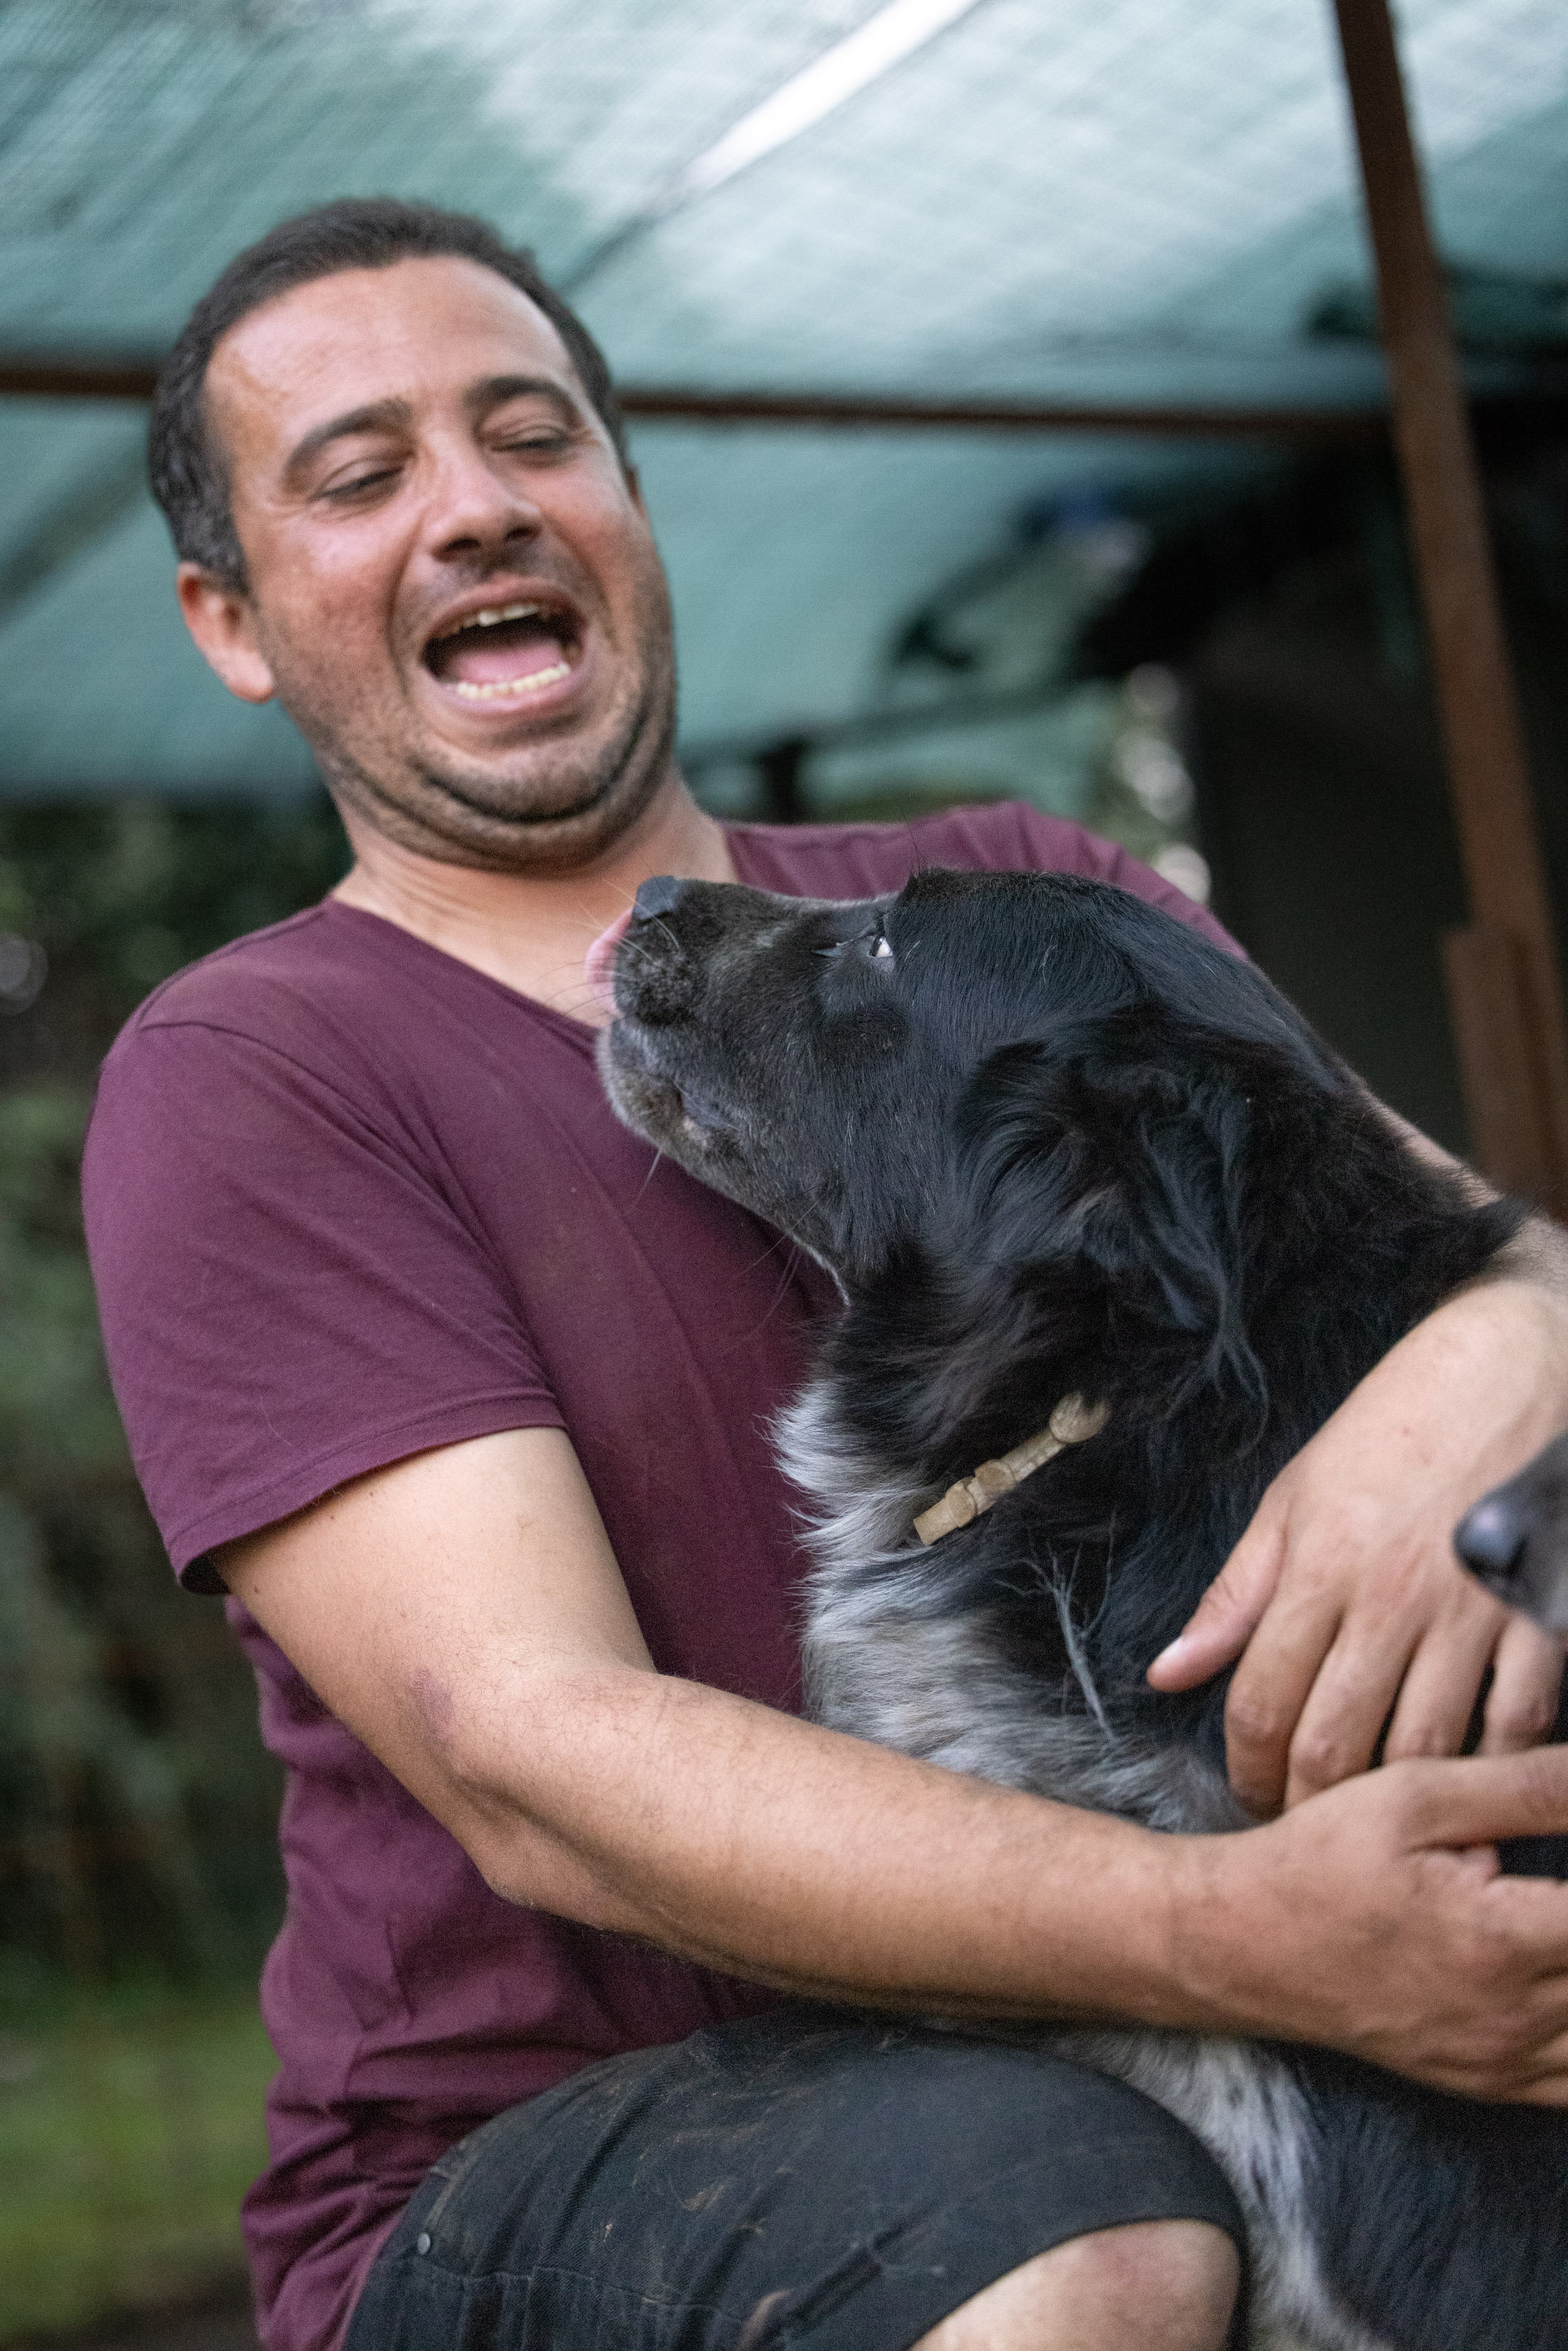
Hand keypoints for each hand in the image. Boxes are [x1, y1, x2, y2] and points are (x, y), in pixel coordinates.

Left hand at [1148, 1281, 1567, 1816]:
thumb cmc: (1393, 1427)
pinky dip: (1491, 1766)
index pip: (1261, 1705)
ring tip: (1375, 1820)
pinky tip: (1469, 1783)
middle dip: (1308, 1804)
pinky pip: (1518, 1724)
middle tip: (1304, 1827)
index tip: (1249, 1795)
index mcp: (1319, 1567)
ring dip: (1393, 1800)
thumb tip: (1167, 1676)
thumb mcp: (1295, 1497)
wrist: (1509, 1362)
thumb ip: (1235, 1596)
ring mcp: (1472, 1611)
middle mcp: (1390, 1599)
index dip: (1247, 1771)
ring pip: (1423, 1750)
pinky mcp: (1543, 1615)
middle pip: (1335, 1745)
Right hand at [1183, 1748, 1567, 2101]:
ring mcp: (1505, 2061)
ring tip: (1555, 1921)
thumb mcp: (1414, 1797)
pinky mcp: (1491, 2085)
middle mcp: (1515, 2016)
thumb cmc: (1323, 1860)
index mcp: (1503, 1939)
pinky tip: (1558, 1977)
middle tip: (1558, 1888)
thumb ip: (1524, 1787)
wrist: (1245, 1944)